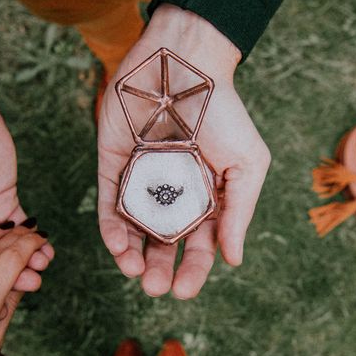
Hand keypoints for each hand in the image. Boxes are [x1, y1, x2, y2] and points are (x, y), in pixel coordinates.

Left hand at [98, 4, 270, 298]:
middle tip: (155, 288)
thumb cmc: (224, 111)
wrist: (184, 64)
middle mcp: (173, 194)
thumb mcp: (246, 163)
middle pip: (164, 243)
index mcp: (208, 197)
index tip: (184, 290)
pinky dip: (111, 229)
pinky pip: (108, 205)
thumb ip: (238, 212)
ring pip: (134, 231)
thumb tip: (233, 261)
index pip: (200, 245)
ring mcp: (141, 181)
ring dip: (132, 257)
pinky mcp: (113, 166)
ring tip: (134, 273)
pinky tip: (118, 248)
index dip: (193, 271)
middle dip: (160, 270)